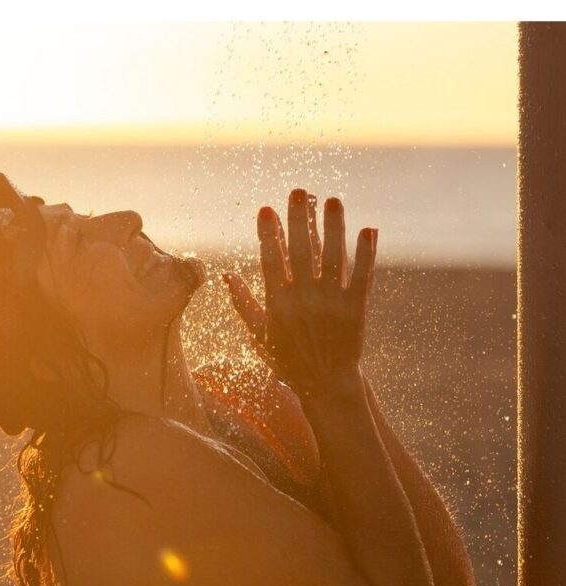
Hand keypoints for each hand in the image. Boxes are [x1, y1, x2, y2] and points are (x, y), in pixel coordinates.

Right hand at [222, 189, 377, 398]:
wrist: (325, 385)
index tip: (266, 209)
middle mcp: (305, 300)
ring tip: (332, 200)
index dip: (269, 234)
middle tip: (299, 191)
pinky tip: (368, 230)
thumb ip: (243, 303)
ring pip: (333, 258)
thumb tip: (226, 276)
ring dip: (334, 227)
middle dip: (299, 219)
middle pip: (302, 252)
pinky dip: (365, 254)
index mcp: (279, 304)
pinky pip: (361, 276)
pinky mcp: (355, 309)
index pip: (272, 261)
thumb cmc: (287, 360)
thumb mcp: (259, 335)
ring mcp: (332, 304)